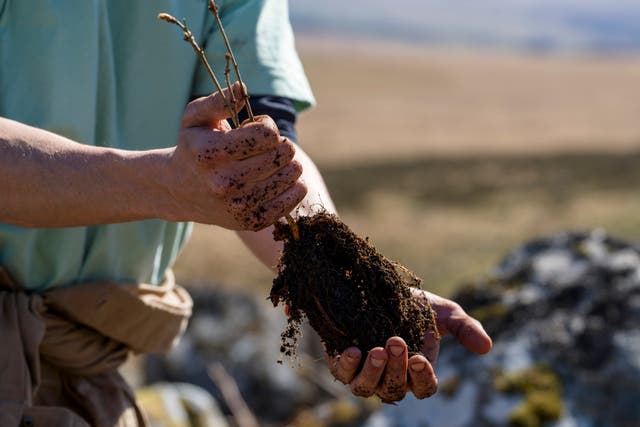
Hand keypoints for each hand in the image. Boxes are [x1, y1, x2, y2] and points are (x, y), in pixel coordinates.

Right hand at [164, 82, 306, 229]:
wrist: (179, 191)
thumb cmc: (193, 147)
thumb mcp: (195, 118)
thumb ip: (218, 100)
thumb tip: (242, 90)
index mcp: (210, 154)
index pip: (267, 134)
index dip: (268, 125)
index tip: (257, 128)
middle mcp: (224, 183)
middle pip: (282, 154)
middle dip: (280, 144)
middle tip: (268, 146)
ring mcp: (239, 206)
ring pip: (291, 176)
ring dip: (289, 164)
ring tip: (273, 162)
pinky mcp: (251, 221)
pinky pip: (292, 201)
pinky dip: (295, 187)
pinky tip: (284, 179)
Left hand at [327, 289, 491, 401]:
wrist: (377, 284)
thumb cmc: (413, 304)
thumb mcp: (444, 313)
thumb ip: (466, 329)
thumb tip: (487, 347)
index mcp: (415, 370)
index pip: (423, 388)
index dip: (422, 378)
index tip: (420, 358)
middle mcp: (389, 377)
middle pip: (393, 390)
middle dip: (396, 369)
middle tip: (396, 341)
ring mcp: (364, 371)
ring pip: (365, 389)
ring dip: (373, 372)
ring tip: (377, 349)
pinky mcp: (341, 359)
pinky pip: (342, 373)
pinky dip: (347, 365)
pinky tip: (353, 350)